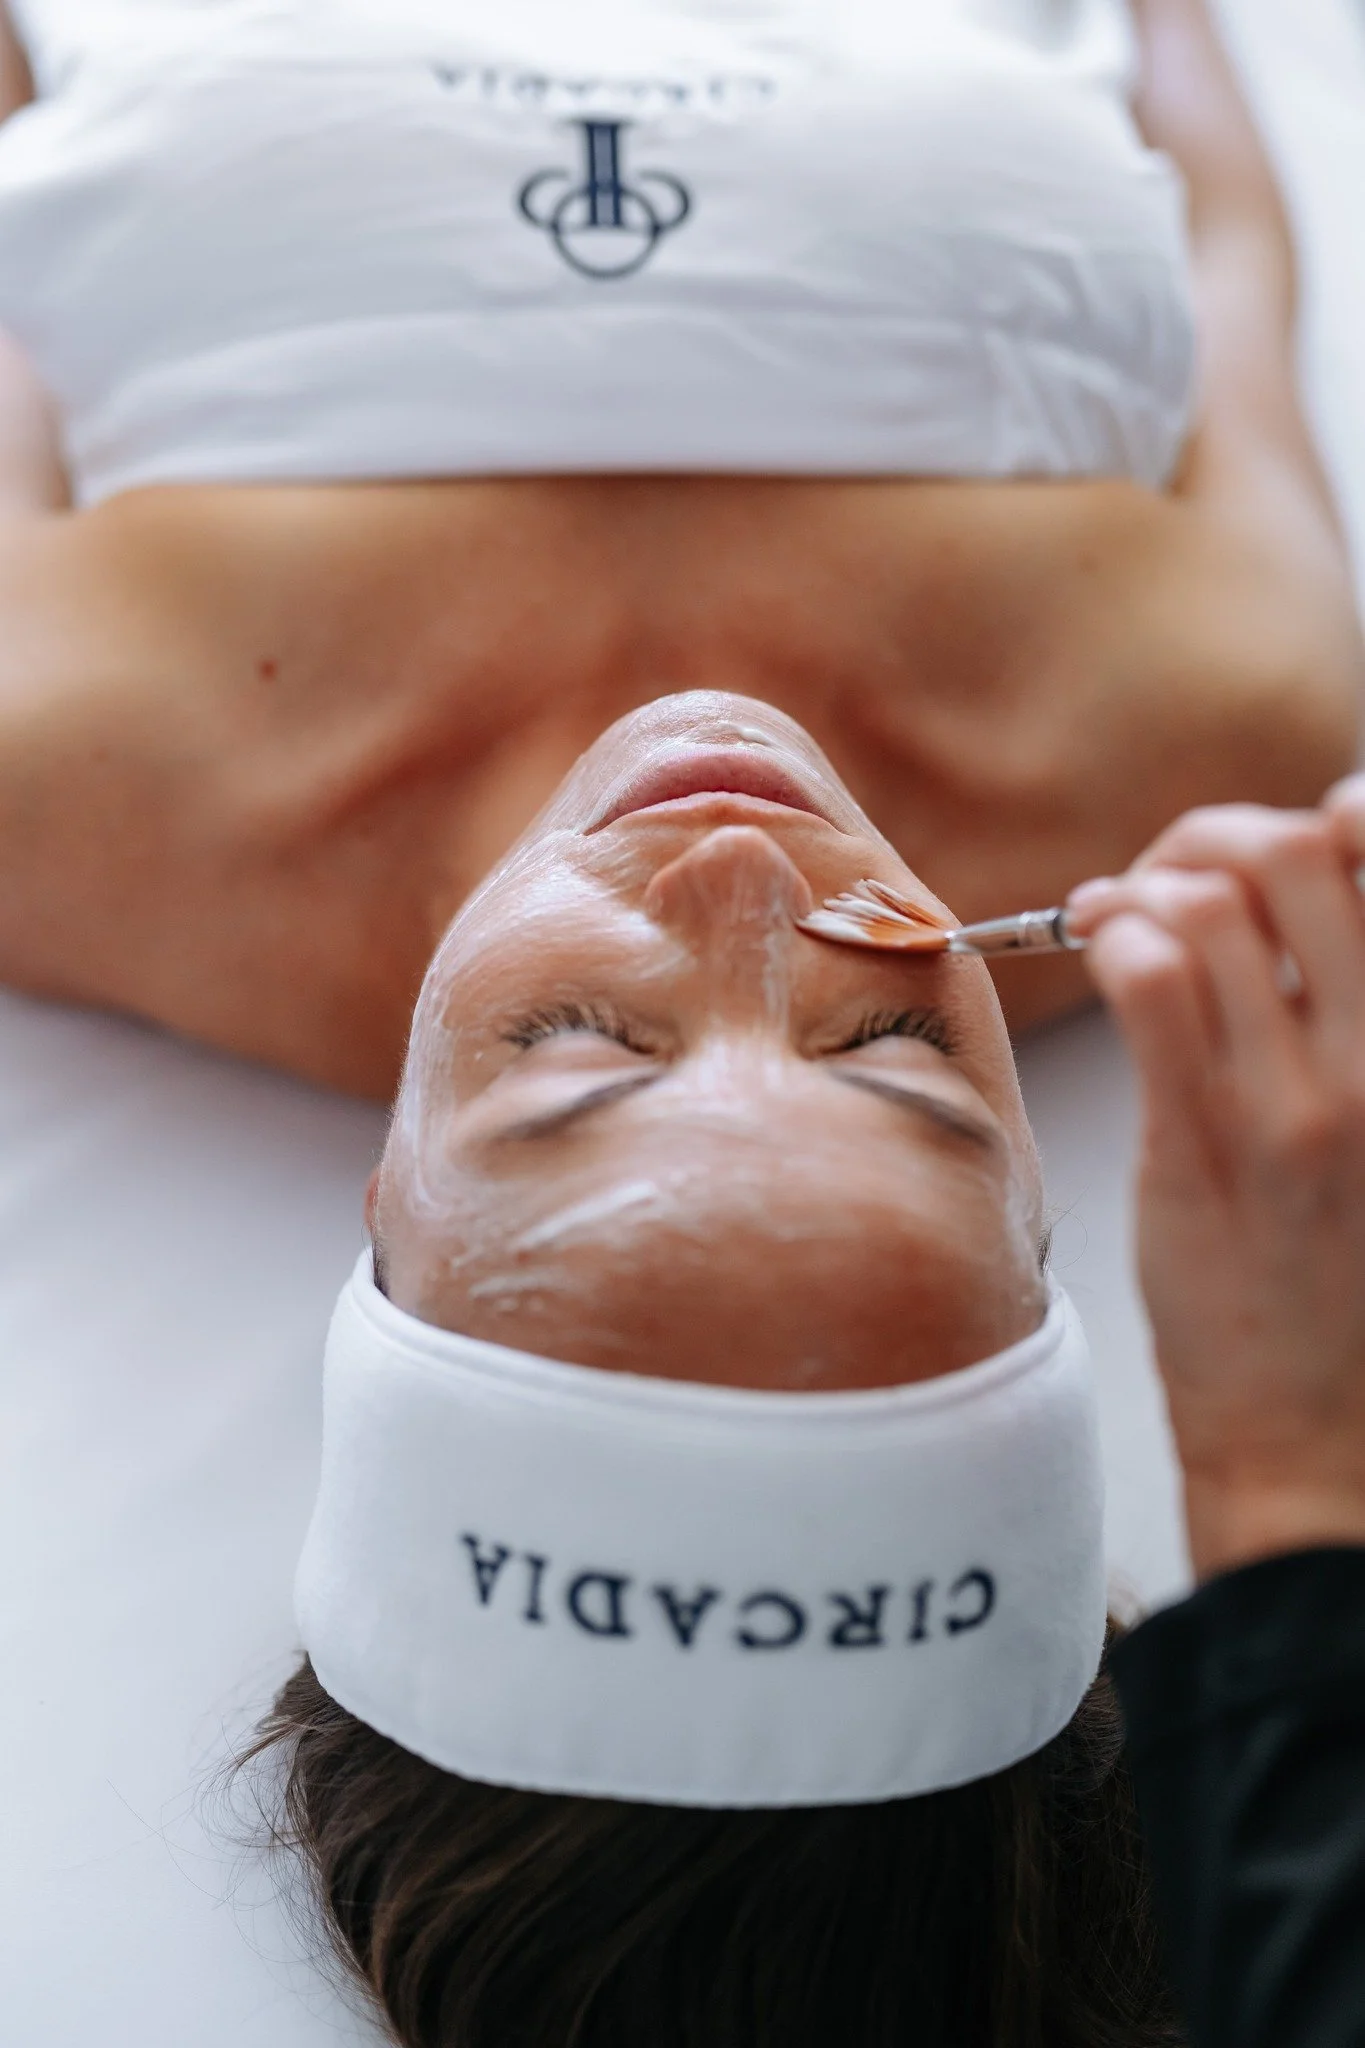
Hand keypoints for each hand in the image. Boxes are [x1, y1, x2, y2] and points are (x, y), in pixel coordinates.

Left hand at [1065, 787, 1364, 1578]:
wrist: (1322, 1441)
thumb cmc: (1359, 1284)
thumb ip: (1355, 1017)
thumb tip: (1311, 878)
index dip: (1335, 820)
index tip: (1288, 846)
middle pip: (1300, 851)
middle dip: (1219, 839)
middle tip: (1180, 881)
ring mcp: (1296, 1102)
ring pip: (1213, 899)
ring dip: (1150, 886)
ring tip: (1123, 918)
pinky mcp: (1201, 1144)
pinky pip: (1149, 977)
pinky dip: (1113, 936)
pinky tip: (1103, 953)